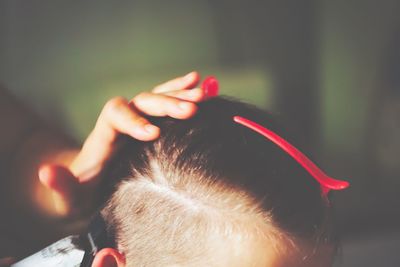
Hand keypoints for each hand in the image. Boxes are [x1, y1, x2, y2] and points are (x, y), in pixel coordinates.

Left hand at [38, 72, 202, 215]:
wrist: (88, 186)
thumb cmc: (80, 193)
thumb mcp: (66, 196)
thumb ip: (60, 185)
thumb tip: (46, 172)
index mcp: (103, 137)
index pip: (115, 115)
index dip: (134, 120)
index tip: (154, 134)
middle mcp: (121, 123)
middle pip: (141, 102)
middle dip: (166, 104)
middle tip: (191, 109)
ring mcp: (136, 122)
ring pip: (157, 98)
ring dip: (180, 94)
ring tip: (203, 92)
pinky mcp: (150, 126)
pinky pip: (166, 104)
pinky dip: (182, 93)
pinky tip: (203, 86)